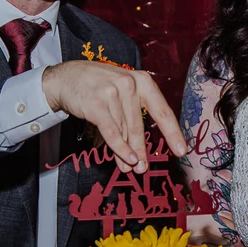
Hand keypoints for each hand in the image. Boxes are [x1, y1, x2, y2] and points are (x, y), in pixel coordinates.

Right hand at [43, 61, 186, 172]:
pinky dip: (119, 148)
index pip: (162, 110)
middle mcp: (129, 84)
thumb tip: (141, 147)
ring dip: (127, 153)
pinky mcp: (96, 104)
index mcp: (142, 81)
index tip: (182, 151)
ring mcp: (112, 93)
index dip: (173, 133)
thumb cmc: (98, 87)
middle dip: (142, 150)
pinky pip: (111, 132)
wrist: (65, 77)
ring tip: (129, 168)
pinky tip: (125, 159)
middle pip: (139, 126)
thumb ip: (134, 113)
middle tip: (144, 169)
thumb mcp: (121, 91)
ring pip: (124, 131)